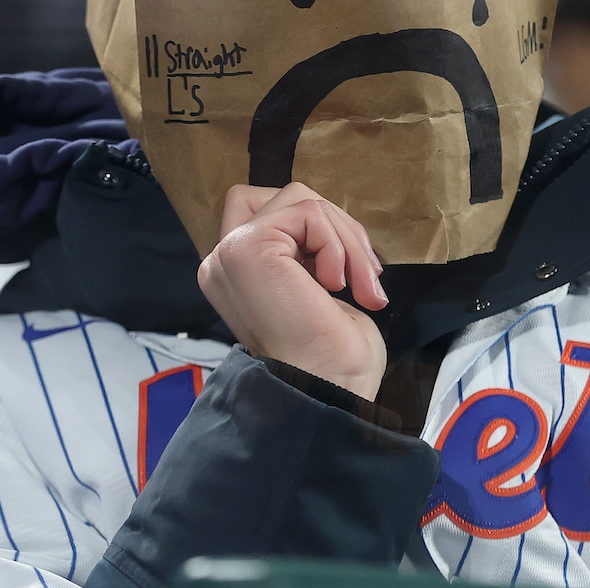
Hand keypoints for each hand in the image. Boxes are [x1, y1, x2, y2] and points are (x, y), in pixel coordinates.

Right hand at [197, 182, 387, 400]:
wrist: (329, 392)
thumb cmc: (334, 359)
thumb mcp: (318, 289)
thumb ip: (306, 252)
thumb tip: (330, 224)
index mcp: (236, 272)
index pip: (268, 209)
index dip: (315, 229)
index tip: (345, 275)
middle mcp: (223, 259)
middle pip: (285, 197)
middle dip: (338, 226)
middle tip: (366, 276)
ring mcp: (231, 251)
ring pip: (300, 198)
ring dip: (345, 238)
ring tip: (359, 285)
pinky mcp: (247, 247)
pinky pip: (308, 212)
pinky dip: (336, 244)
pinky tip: (335, 284)